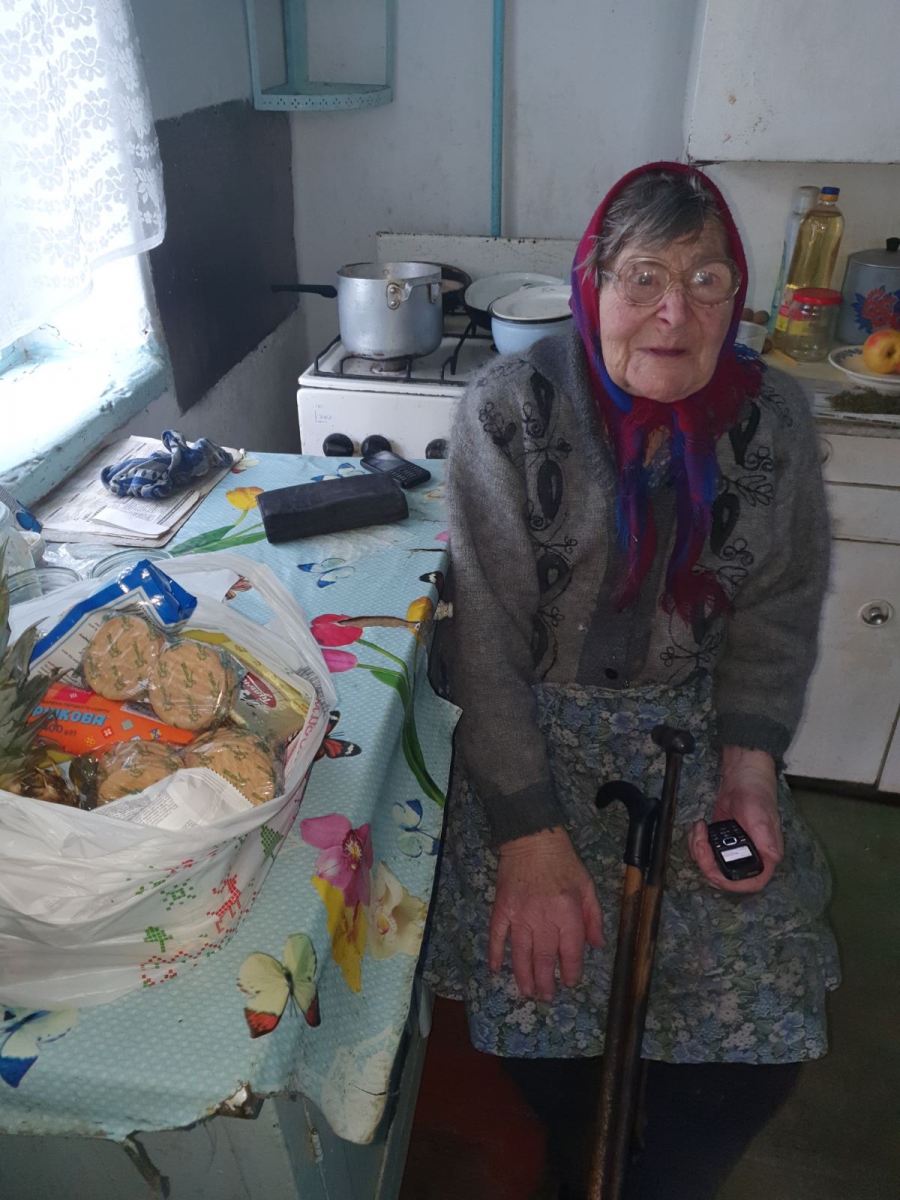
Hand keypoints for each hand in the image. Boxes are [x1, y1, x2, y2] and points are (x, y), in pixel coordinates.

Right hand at [488, 827, 604, 1001]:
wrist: (531, 838)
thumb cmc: (563, 862)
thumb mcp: (587, 886)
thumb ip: (594, 916)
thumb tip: (596, 945)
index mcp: (567, 913)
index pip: (570, 951)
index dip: (571, 971)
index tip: (570, 983)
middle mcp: (543, 918)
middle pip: (544, 958)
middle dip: (546, 982)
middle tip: (546, 998)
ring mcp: (519, 914)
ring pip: (521, 953)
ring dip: (523, 976)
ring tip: (526, 993)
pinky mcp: (501, 908)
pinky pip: (497, 936)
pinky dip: (495, 953)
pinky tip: (495, 969)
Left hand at [688, 747, 782, 894]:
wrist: (742, 777)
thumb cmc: (757, 796)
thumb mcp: (760, 818)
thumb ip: (765, 838)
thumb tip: (772, 858)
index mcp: (764, 857)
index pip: (751, 883)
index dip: (732, 884)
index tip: (713, 872)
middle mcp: (748, 857)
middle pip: (724, 876)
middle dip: (706, 862)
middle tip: (700, 841)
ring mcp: (731, 850)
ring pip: (710, 865)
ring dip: (697, 851)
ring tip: (699, 829)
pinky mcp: (718, 842)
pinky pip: (703, 852)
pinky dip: (695, 843)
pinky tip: (698, 827)